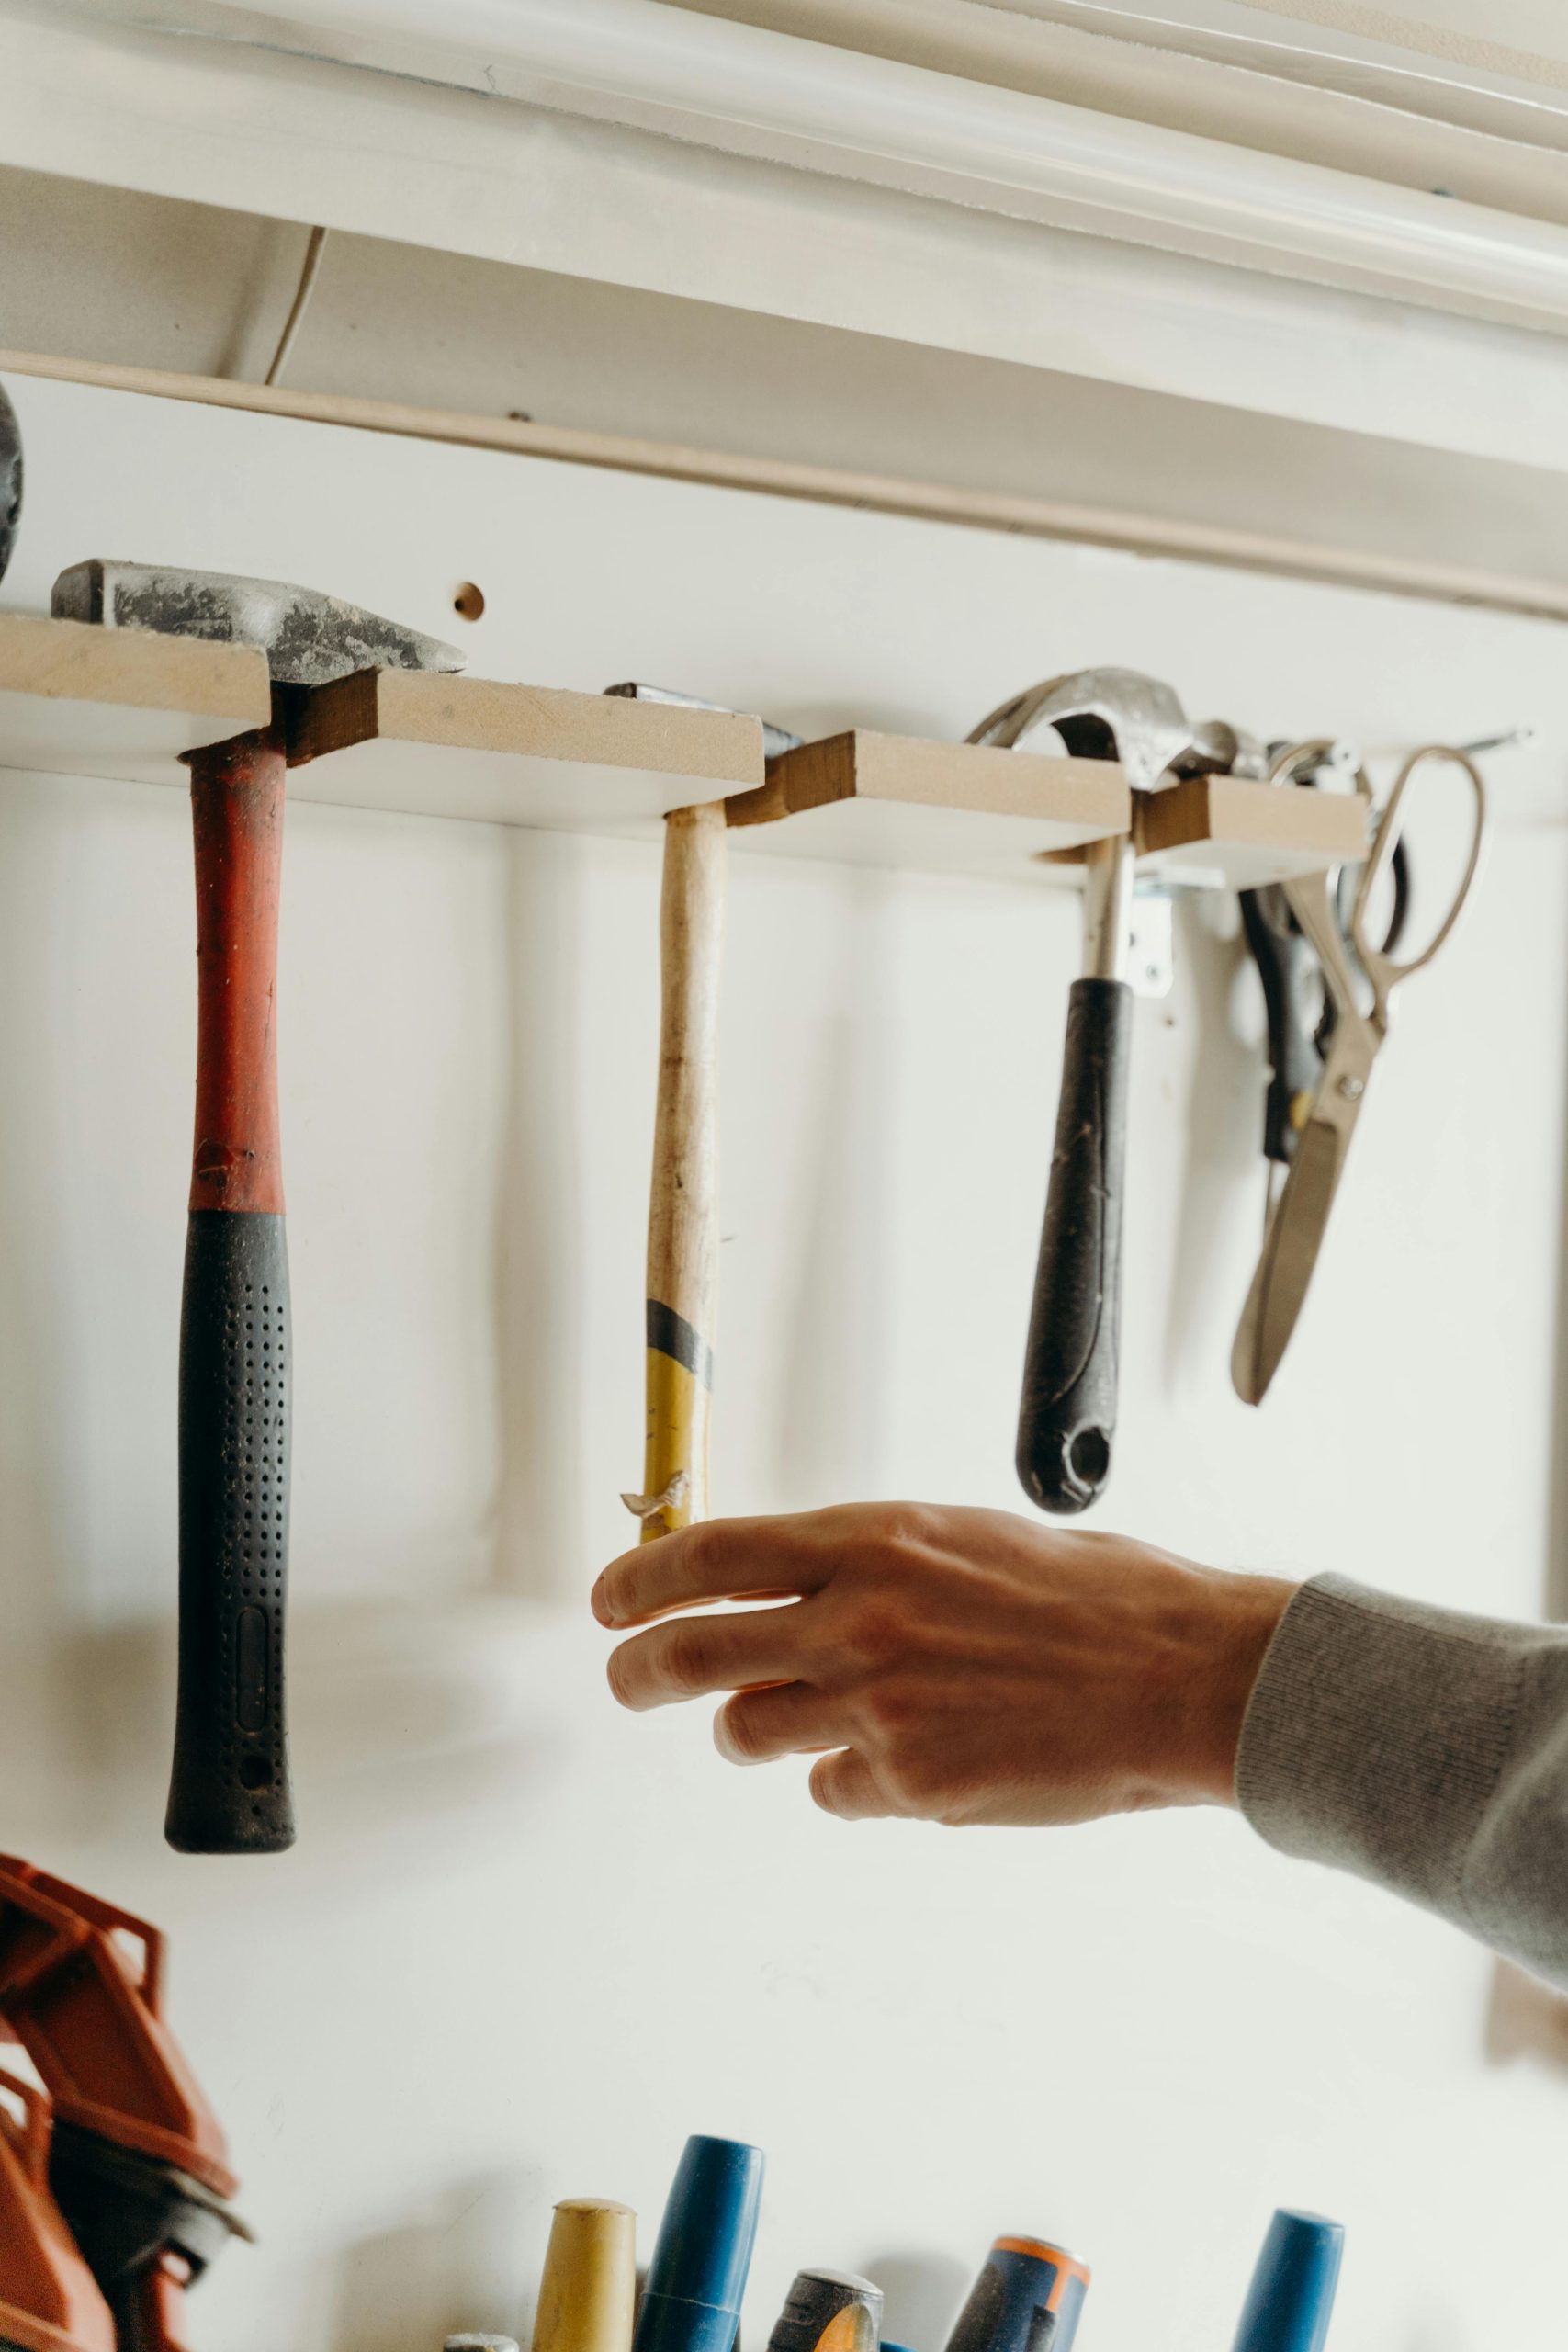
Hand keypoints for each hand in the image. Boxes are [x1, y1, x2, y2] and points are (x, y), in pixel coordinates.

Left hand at [593, 1503, 1293, 1825]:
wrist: (1179, 1673)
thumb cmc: (1092, 1596)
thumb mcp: (963, 1541)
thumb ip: (867, 1566)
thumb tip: (786, 1589)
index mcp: (872, 1542)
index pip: (709, 1554)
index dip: (641, 1579)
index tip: (611, 1600)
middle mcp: (858, 1620)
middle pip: (693, 1652)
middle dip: (642, 1671)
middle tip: (629, 1678)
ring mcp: (878, 1709)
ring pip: (749, 1732)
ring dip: (752, 1728)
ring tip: (800, 1719)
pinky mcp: (909, 1784)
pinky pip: (832, 1790)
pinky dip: (850, 1779)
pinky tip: (910, 1756)